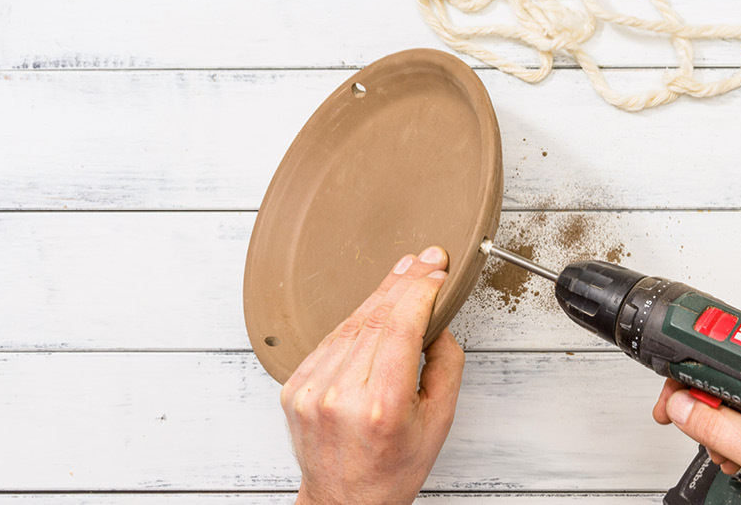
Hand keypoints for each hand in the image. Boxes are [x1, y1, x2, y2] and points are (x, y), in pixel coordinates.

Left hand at [281, 246, 464, 504]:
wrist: (345, 502)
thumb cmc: (393, 469)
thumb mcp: (440, 421)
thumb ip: (446, 366)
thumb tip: (438, 321)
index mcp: (381, 406)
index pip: (400, 327)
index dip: (420, 291)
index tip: (437, 271)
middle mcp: (340, 395)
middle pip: (374, 318)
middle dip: (404, 283)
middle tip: (426, 259)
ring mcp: (311, 390)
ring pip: (350, 323)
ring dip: (380, 296)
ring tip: (404, 274)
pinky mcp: (294, 387)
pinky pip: (330, 340)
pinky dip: (355, 320)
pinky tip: (374, 309)